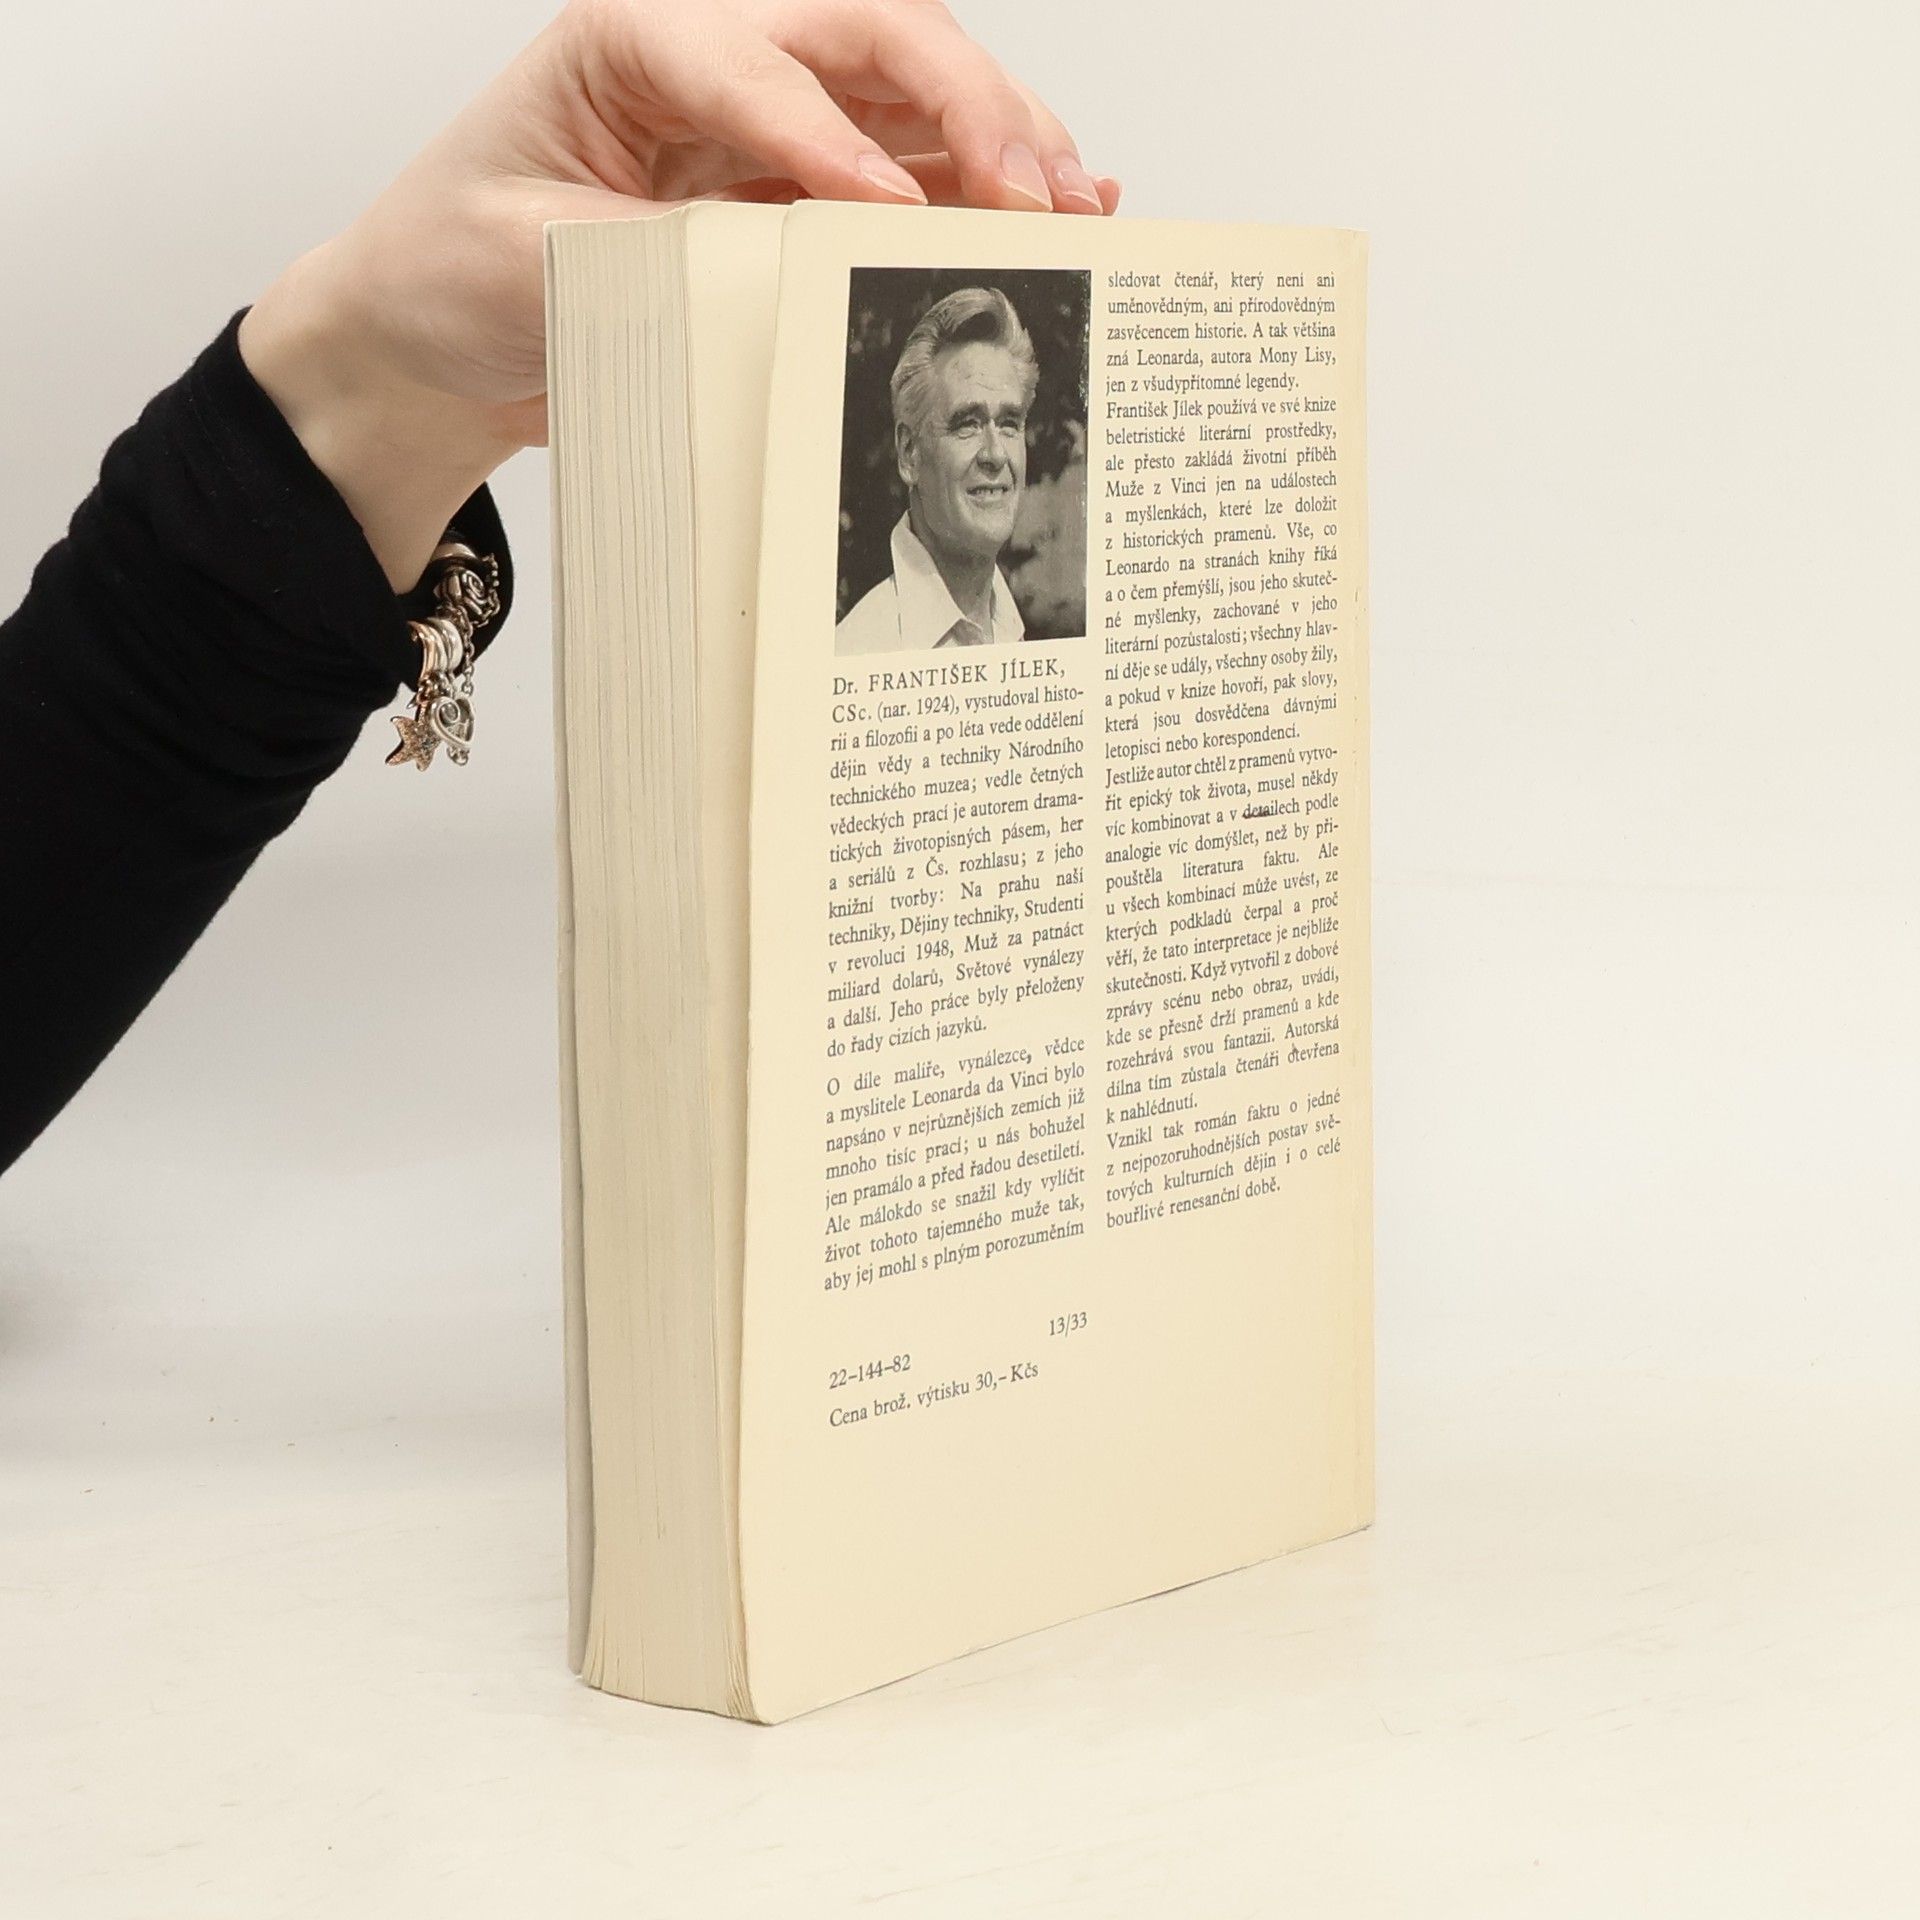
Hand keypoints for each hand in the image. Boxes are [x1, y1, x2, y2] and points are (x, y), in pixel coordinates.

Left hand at [239, 0, 1118, 588]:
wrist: (436, 328)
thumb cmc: (454, 268)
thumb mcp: (530, 261)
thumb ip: (659, 244)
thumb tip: (790, 254)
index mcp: (630, 40)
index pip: (749, 63)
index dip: (828, 135)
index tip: (893, 210)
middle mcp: (716, 53)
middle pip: (871, 36)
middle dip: (963, 104)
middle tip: (1028, 188)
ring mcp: (772, 114)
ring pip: (917, 90)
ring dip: (1004, 138)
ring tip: (1071, 202)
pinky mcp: (803, 177)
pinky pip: (915, 162)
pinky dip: (988, 184)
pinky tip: (1065, 199)